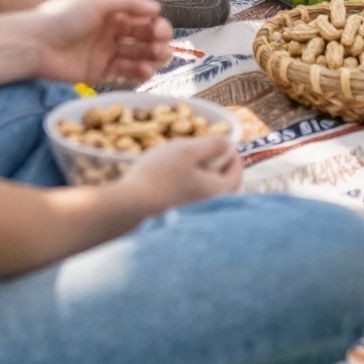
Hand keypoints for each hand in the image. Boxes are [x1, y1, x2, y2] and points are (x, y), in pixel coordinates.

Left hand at [26, 0, 173, 84]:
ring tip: (157, 61)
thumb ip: (128, 3)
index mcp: (111, 13)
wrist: (34, 44)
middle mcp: (110, 32)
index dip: (155, 25)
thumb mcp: (97, 1)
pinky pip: (122, 74)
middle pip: (141, 38)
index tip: (162, 31)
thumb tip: (157, 8)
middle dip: (155, 42)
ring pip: (135, 56)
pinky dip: (137, 73)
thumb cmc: (63, 17)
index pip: (141, 18)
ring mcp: (104, 53)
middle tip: (161, 47)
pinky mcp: (97, 73)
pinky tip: (146, 72)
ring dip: (150, 58)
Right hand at [119, 132, 243, 215]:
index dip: (231, 154)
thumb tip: (229, 145)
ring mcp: (193, 218)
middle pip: (223, 186)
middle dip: (216, 167)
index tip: (222, 142)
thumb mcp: (188, 151)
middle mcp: (210, 209)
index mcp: (218, 192)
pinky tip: (170, 181)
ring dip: (200, 179)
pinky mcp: (177, 221)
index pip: (237, 173)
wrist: (127, 208)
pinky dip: (187, 190)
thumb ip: (213, 146)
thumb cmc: (159, 175)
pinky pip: (190, 202)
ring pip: (205, 194)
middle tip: (204, 152)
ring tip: (184, 164)